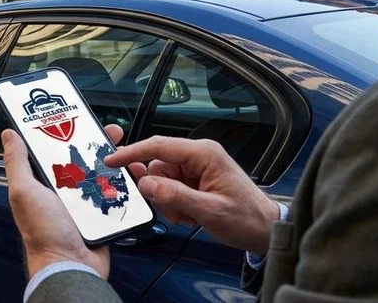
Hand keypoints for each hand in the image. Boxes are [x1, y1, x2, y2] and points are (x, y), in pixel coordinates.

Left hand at [2, 127, 121, 279]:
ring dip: (111, 162)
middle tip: (109, 132)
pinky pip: (113, 194)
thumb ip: (17, 162)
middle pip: (81, 159)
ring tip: (122, 151)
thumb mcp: (24, 192)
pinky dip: (121, 185)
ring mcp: (83, 203)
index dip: (63, 132)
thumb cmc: (44, 233)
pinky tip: (129, 174)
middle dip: (95, 143)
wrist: (71, 266)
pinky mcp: (101, 215)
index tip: (76, 117)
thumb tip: (8, 134)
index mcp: (42, 183)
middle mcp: (62, 191)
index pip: (52, 150)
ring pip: (101, 174)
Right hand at [104, 130, 279, 254]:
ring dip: (169, 201)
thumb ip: (175, 196)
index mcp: (204, 154)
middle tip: (176, 212)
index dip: (132, 153)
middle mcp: (199, 156)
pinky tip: (192, 216)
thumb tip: (145, 183)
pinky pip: (171, 188)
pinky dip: (175, 205)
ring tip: (189, 216)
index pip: (159, 146)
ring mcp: (197, 168)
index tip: (110, 161)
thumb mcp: (209, 211)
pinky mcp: (196, 180)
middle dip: (160, 191)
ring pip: (162, 180)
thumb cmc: (247, 218)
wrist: (266, 231)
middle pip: (158, 166)